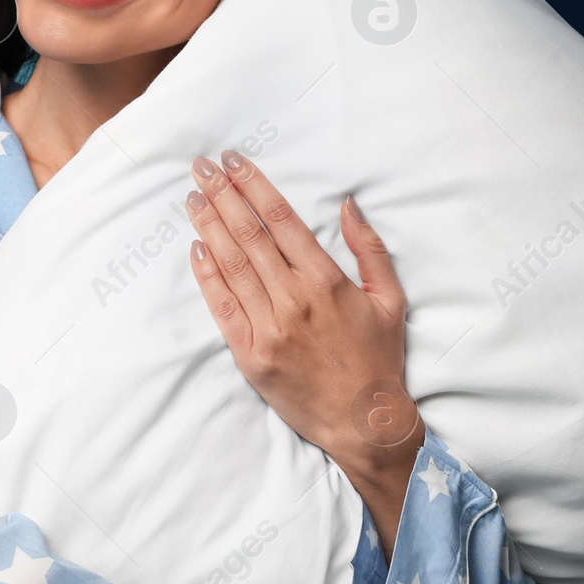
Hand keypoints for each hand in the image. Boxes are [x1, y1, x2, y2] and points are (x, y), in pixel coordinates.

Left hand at [184, 150, 423, 486]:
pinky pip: (222, 307)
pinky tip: (196, 248)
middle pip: (249, 234)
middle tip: (201, 167)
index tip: (233, 161)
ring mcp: (269, 328)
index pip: (281, 219)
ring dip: (208, 226)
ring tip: (193, 197)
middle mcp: (294, 299)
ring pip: (231, 265)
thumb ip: (368, 248)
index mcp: (326, 281)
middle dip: (222, 195)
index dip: (253, 185)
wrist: (363, 422)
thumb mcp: (390, 298)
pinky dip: (207, 275)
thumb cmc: (378, 359)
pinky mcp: (250, 355)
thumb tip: (347, 204)